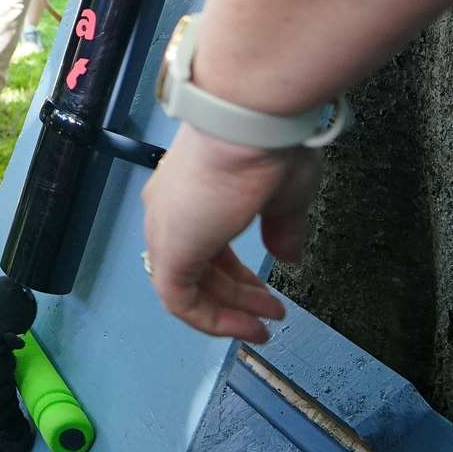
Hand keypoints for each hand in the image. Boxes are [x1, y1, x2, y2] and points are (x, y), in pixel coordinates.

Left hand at [142, 126, 315, 342]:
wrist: (249, 124)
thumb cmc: (267, 148)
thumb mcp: (284, 195)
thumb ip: (282, 229)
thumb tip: (287, 256)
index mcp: (190, 194)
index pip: (206, 243)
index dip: (235, 274)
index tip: (267, 292)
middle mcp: (168, 212)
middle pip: (197, 267)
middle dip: (236, 295)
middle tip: (272, 312)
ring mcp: (165, 231)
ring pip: (188, 286)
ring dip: (229, 311)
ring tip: (265, 324)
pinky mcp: (170, 252)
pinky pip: (180, 301)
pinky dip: (212, 319)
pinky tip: (245, 326)